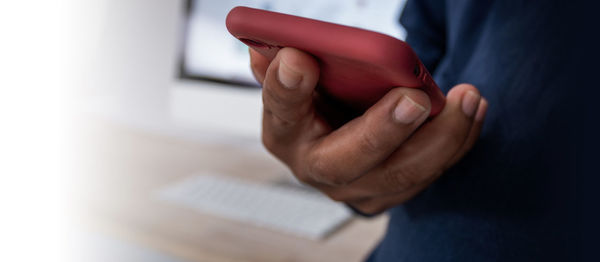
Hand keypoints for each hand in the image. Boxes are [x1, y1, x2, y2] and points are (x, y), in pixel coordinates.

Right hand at [250, 47, 487, 214]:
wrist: (340, 138)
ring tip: (468, 98)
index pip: (280, 109)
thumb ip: (289, 64)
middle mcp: (315, 168)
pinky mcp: (390, 194)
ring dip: (440, 138)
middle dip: (382, 131)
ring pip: (400, 175)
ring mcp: (355, 188)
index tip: (298, 58)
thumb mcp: (303, 77)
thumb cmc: (322, 98)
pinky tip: (472, 111)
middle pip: (346, 161)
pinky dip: (456, 143)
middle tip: (414, 98)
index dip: (286, 87)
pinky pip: (428, 175)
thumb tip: (279, 48)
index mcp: (285, 130)